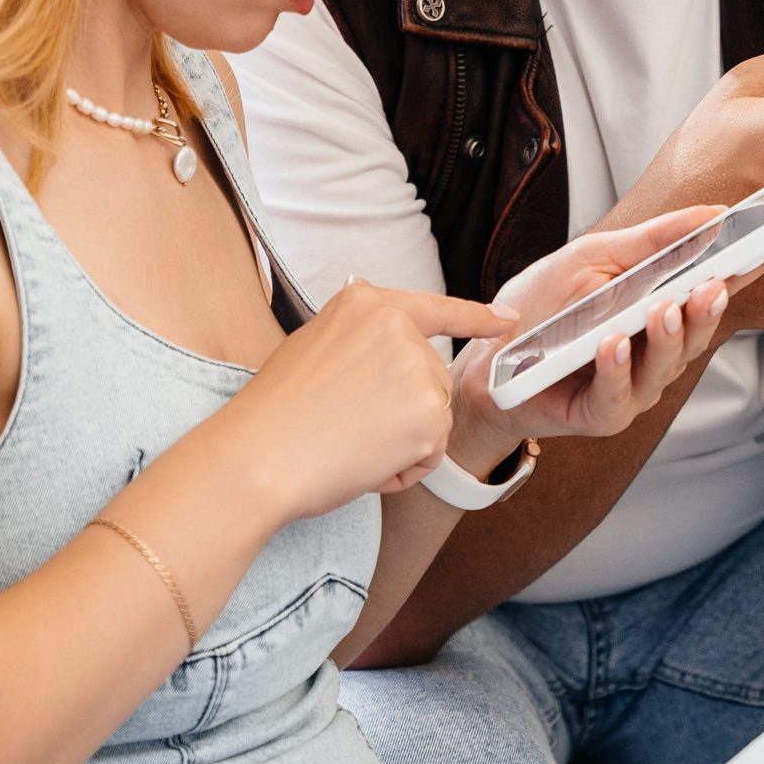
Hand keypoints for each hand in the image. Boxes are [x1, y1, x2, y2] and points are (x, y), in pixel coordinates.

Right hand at [215, 282, 512, 522]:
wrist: (257, 459)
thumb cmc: (273, 415)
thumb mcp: (310, 344)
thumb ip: (353, 329)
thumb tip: (368, 294)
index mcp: (366, 303)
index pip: (435, 307)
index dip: (476, 317)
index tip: (506, 319)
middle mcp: (397, 326)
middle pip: (431, 377)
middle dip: (404, 410)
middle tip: (348, 428)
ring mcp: (417, 368)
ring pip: (433, 416)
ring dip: (403, 442)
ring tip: (351, 445)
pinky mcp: (429, 414)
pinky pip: (432, 452)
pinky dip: (405, 469)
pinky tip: (365, 465)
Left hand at [445, 208, 763, 469]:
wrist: (482, 361)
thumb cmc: (541, 308)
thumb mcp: (591, 257)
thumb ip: (651, 240)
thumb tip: (712, 212)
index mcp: (663, 303)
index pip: (723, 279)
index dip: (763, 259)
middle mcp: (658, 348)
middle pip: (702, 328)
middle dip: (710, 306)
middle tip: (713, 283)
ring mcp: (635, 385)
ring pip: (668, 363)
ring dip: (669, 334)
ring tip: (663, 308)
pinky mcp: (603, 415)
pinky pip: (619, 395)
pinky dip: (618, 367)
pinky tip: (613, 343)